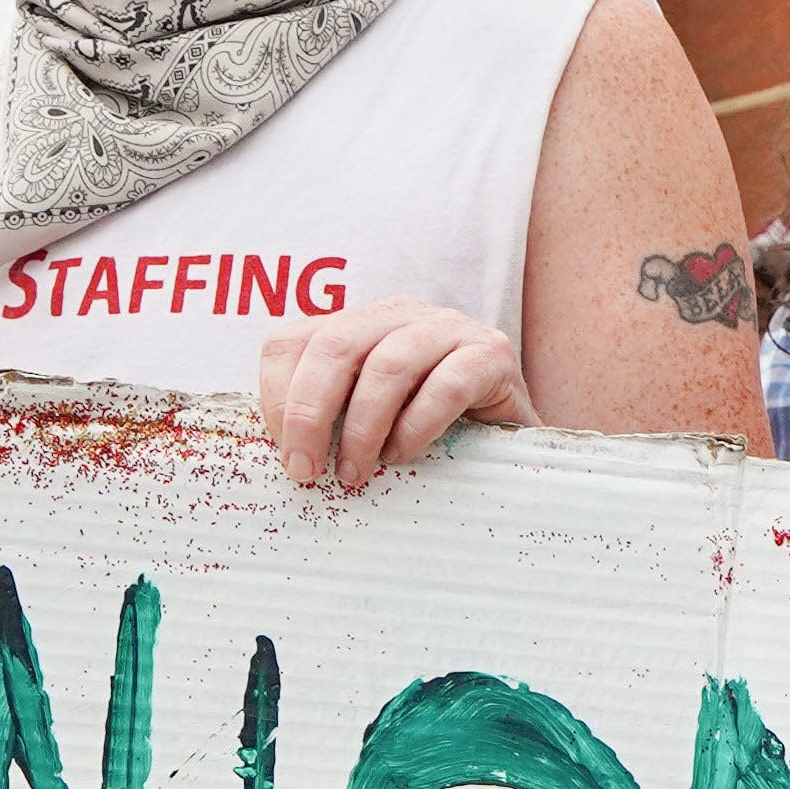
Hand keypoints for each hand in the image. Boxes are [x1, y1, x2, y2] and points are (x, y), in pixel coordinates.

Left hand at [258, 301, 527, 489]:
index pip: (293, 340)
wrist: (513, 446)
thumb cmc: (429, 438)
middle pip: (335, 346)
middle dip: (310, 413)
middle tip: (307, 471)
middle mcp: (402, 313)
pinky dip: (416, 427)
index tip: (284, 453)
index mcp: (360, 324)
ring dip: (362, 428)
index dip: (276, 396)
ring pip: (388, 364)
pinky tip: (405, 456)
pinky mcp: (493, 353)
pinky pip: (446, 385)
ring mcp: (450, 327)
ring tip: (356, 474)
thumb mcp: (367, 422)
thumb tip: (278, 455)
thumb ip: (326, 420)